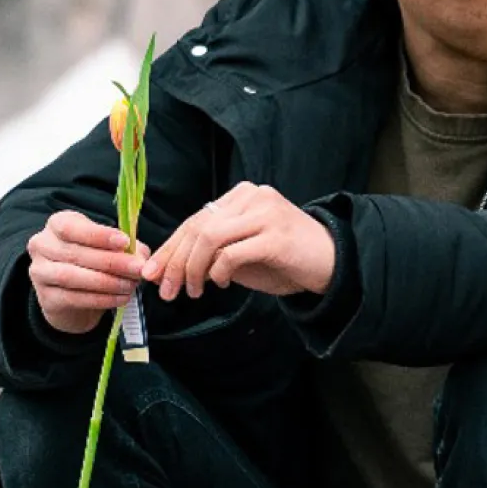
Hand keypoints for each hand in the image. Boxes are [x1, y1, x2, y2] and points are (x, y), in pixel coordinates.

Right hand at [28, 210, 151, 336]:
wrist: (73, 296)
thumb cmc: (92, 262)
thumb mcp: (108, 246)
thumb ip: (126, 247)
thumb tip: (140, 257)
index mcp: (57, 224)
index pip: (72, 227)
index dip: (99, 235)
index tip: (125, 242)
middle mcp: (42, 245)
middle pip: (75, 253)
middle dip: (111, 262)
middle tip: (137, 269)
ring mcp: (40, 272)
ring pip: (71, 277)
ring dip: (106, 282)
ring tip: (130, 285)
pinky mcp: (46, 298)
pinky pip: (74, 298)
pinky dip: (101, 299)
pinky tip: (121, 298)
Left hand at [143, 183, 336, 299]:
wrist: (333, 264)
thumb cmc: (285, 260)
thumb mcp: (241, 254)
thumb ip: (211, 254)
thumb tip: (167, 268)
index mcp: (242, 196)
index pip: (195, 220)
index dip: (170, 248)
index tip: (154, 273)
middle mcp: (252, 197)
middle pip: (198, 227)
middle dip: (176, 262)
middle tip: (166, 290)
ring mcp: (265, 214)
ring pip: (209, 237)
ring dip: (193, 268)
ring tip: (193, 291)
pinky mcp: (275, 236)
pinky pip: (232, 253)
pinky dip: (218, 271)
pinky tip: (220, 284)